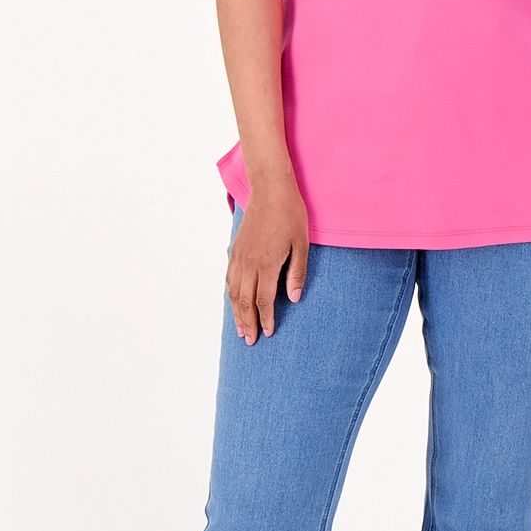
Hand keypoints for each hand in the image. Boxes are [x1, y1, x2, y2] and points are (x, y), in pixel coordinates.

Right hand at [227, 188, 310, 343]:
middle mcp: (249, 263)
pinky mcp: (235, 249)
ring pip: (233, 291)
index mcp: (266, 264)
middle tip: (250, 340)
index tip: (268, 333)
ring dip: (236, 312)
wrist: (270, 189)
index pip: (263, 300)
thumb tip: (294, 298)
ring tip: (240, 329)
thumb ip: (297, 272)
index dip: (265, 318)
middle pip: (244, 301)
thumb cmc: (290, 215)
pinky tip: (233, 302)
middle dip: (248, 323)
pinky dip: (230, 294)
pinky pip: (229, 278)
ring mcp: (239, 256)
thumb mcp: (301, 244)